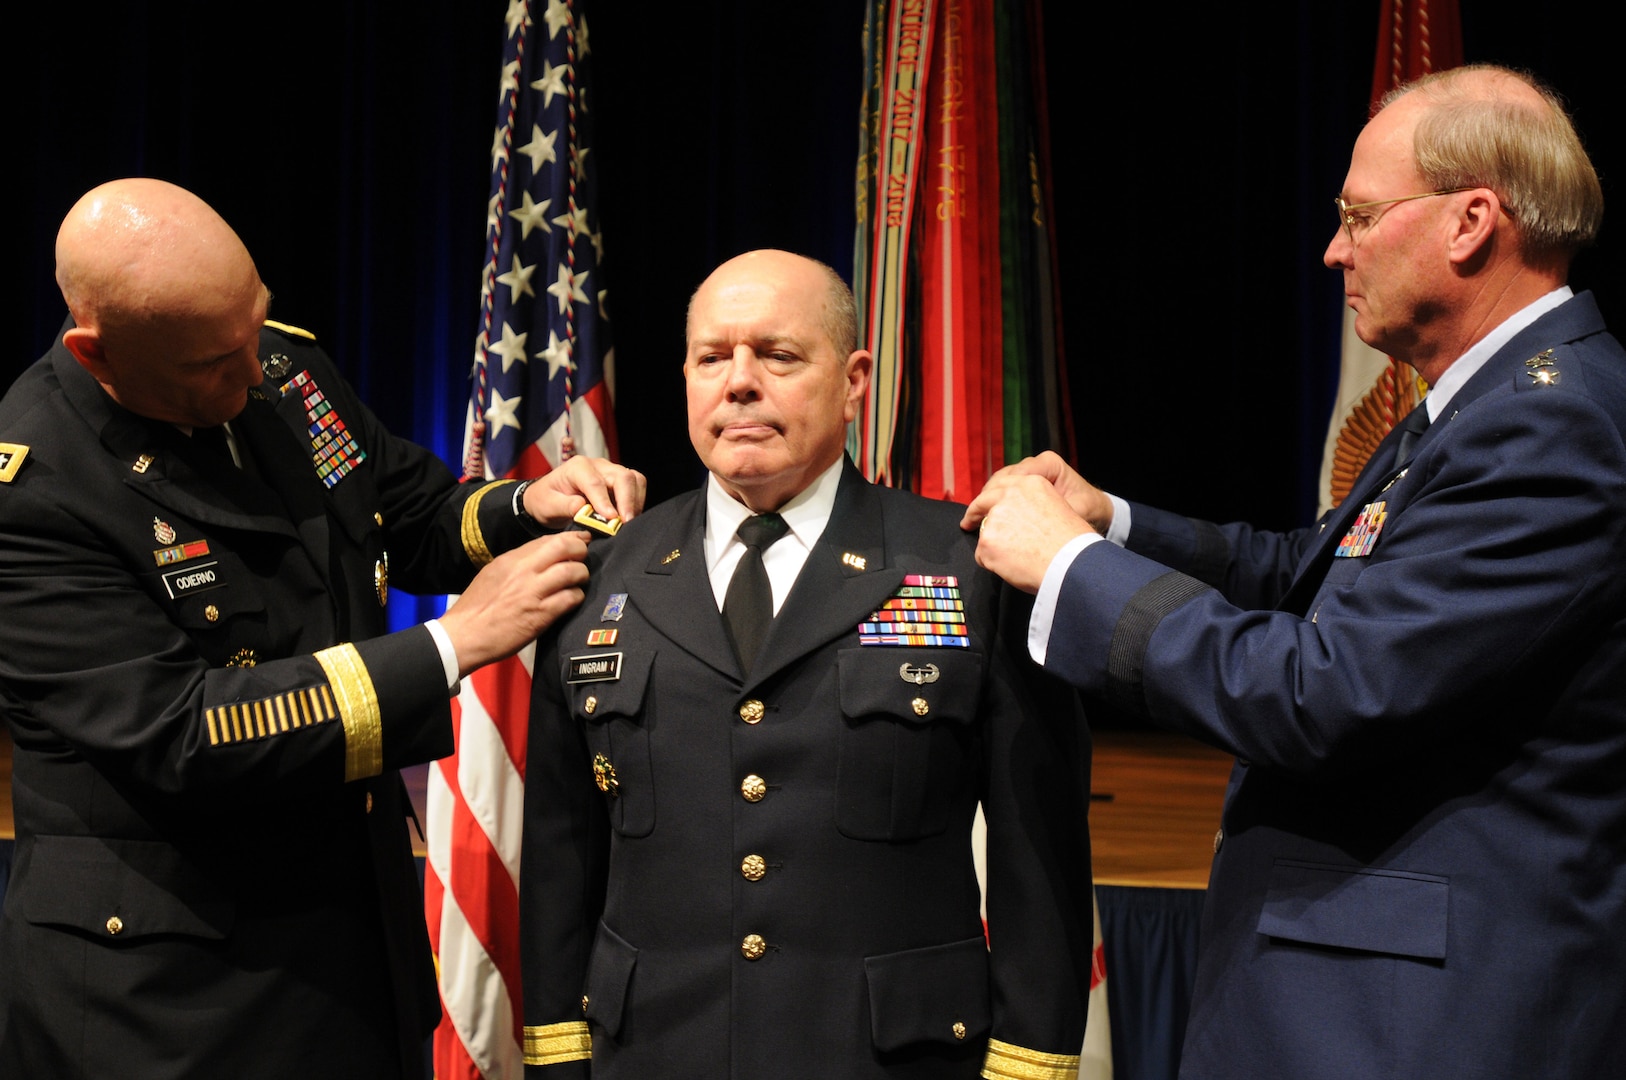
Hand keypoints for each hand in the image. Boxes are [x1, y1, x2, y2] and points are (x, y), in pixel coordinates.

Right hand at [439, 532, 590, 675]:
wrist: (464, 635)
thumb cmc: (476, 608)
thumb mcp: (493, 573)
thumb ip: (517, 564)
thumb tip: (540, 558)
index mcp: (511, 560)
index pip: (548, 540)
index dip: (569, 538)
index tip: (579, 540)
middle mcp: (524, 571)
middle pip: (564, 547)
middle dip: (580, 549)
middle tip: (583, 558)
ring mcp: (534, 592)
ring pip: (572, 571)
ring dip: (581, 575)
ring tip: (579, 581)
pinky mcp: (541, 615)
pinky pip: (570, 598)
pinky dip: (577, 597)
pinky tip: (572, 600)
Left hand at [523, 456, 647, 529]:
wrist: (548, 497)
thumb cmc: (546, 500)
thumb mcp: (548, 505)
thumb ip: (564, 506)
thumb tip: (583, 509)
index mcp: (578, 467)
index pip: (595, 482)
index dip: (604, 501)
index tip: (611, 519)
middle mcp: (598, 465)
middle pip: (623, 476)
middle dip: (628, 500)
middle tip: (626, 523)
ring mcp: (611, 472)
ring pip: (634, 479)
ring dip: (635, 501)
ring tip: (628, 522)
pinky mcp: (619, 482)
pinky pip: (636, 487)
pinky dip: (636, 502)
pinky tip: (628, 519)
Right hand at [960, 451, 1112, 534]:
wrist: (1097, 509)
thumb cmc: (1088, 510)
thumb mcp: (1074, 512)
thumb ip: (1053, 514)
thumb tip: (1028, 525)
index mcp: (1048, 464)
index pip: (1013, 477)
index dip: (993, 496)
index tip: (979, 514)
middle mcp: (1037, 463)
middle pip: (1003, 478)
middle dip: (985, 498)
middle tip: (971, 518)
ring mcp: (1031, 470)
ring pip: (1000, 481)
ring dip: (987, 499)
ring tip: (974, 517)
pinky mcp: (1027, 480)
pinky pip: (1005, 487)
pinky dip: (994, 500)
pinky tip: (986, 514)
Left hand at [965, 472, 1093, 594]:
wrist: (1072, 562)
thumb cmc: (1072, 542)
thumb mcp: (1057, 507)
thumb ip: (1033, 506)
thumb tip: (1018, 520)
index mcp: (1030, 483)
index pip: (1001, 486)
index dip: (990, 498)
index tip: (983, 506)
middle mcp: (1010, 494)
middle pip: (982, 501)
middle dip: (974, 513)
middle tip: (968, 523)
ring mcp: (996, 517)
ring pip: (985, 532)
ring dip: (993, 545)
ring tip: (1011, 558)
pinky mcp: (987, 540)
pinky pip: (982, 556)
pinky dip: (992, 563)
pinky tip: (1011, 567)